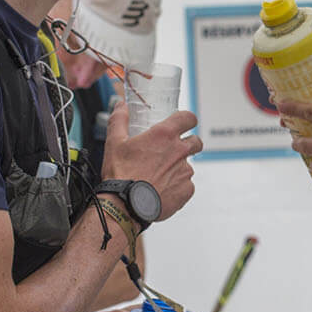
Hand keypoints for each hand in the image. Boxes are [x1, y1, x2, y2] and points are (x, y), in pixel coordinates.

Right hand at [102, 102, 200, 221]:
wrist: (125, 205)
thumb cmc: (120, 174)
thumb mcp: (114, 142)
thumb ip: (119, 120)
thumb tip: (120, 105)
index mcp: (164, 135)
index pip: (189, 118)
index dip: (187, 120)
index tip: (184, 123)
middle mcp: (179, 151)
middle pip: (196, 142)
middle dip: (188, 144)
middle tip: (172, 152)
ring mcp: (185, 171)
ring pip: (188, 166)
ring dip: (178, 168)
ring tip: (159, 176)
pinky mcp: (187, 189)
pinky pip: (186, 185)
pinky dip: (177, 186)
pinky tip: (162, 190)